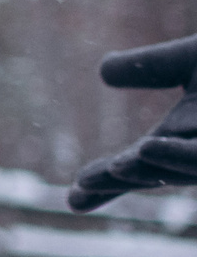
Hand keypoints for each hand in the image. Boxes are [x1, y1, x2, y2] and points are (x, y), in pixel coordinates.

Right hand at [70, 34, 196, 211]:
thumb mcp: (190, 59)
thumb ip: (149, 67)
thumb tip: (102, 72)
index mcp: (185, 137)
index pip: (139, 163)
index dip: (106, 182)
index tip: (71, 197)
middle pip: (158, 173)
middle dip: (120, 183)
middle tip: (80, 189)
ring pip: (189, 170)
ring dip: (150, 171)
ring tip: (116, 166)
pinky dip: (178, 158)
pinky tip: (149, 146)